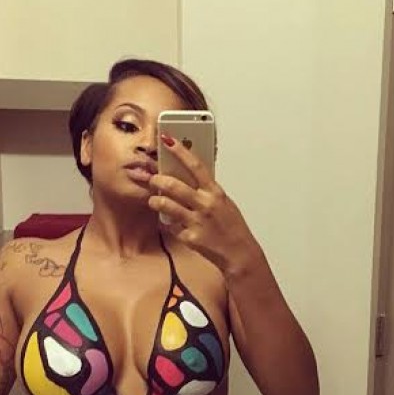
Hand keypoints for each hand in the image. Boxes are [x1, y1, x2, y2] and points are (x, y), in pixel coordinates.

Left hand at [148, 135, 259, 275]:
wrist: (239, 253)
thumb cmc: (232, 228)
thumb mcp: (224, 203)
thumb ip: (207, 191)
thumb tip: (189, 178)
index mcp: (215, 193)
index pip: (196, 166)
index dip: (180, 151)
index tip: (167, 140)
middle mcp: (205, 204)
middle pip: (174, 185)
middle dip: (158, 180)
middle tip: (153, 179)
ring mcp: (197, 221)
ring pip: (166, 205)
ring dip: (155, 201)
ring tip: (154, 200)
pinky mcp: (190, 237)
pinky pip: (170, 226)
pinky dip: (167, 223)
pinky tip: (169, 222)